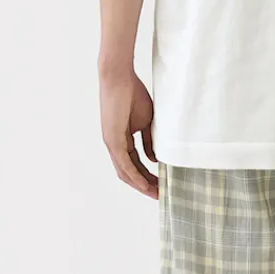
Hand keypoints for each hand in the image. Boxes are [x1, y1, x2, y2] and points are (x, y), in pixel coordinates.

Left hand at [99, 69, 158, 198]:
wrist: (119, 78)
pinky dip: (135, 176)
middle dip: (145, 186)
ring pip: (125, 172)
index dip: (147, 176)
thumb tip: (154, 159)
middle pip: (129, 173)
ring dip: (140, 185)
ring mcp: (112, 143)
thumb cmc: (132, 93)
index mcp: (121, 140)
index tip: (162, 184)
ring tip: (156, 194)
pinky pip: (124, 163)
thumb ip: (149, 141)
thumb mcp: (146, 122)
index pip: (134, 164)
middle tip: (160, 195)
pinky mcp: (113, 139)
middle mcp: (114, 145)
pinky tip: (145, 185)